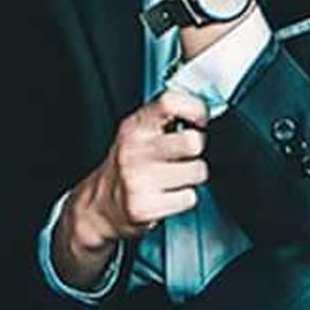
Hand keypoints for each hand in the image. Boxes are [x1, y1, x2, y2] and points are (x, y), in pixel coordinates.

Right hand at [65, 88, 209, 254]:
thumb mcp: (141, 131)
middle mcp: (133, 151)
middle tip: (187, 153)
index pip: (170, 101)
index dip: (195, 109)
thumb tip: (209, 105)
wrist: (100, 204)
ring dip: (193, 175)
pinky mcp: (143, 208)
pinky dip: (184, 198)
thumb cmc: (130, 163)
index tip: (199, 120)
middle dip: (197, 149)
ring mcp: (137, 180)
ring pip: (198, 172)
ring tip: (175, 176)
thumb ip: (169, 115)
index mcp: (135, 126)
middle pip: (193, 142)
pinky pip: (189, 198)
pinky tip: (168, 194)